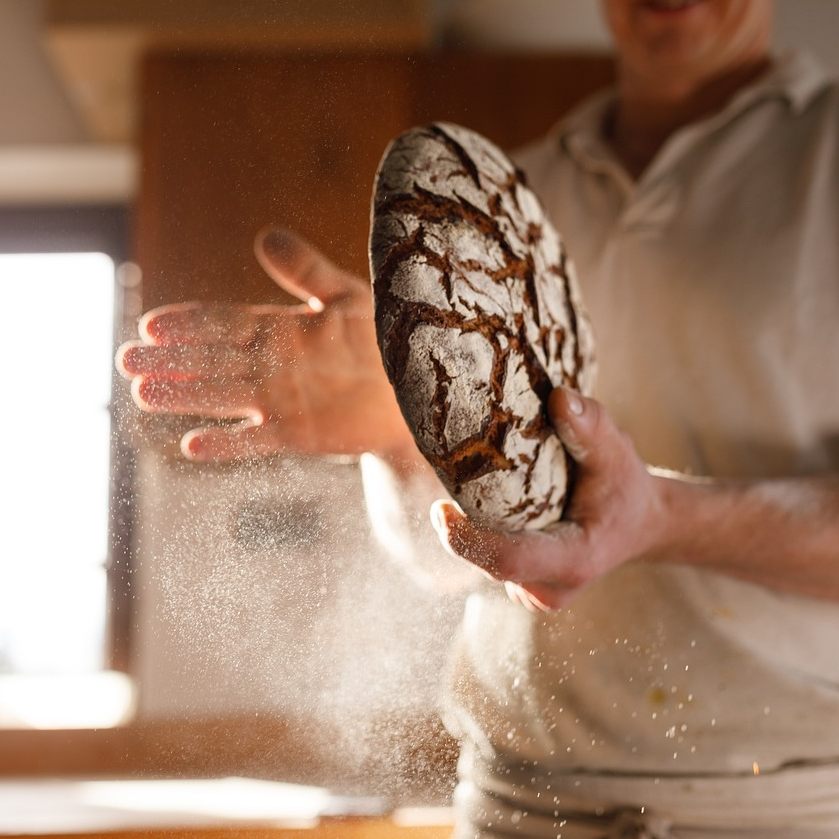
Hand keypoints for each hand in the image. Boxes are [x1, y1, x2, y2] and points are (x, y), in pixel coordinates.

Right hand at [116, 228, 415, 461]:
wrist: (416, 389)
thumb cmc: (385, 337)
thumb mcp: (346, 296)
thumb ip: (306, 270)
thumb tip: (264, 235)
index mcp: (279, 329)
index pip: (224, 323)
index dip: (190, 323)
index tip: (152, 323)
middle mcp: (271, 365)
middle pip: (211, 361)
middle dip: (170, 360)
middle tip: (127, 360)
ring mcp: (281, 401)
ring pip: (223, 397)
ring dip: (185, 397)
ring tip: (142, 393)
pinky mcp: (297, 434)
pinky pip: (256, 440)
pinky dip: (227, 444)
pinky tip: (193, 446)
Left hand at [430, 388, 668, 610]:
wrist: (639, 522)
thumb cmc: (625, 487)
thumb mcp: (617, 452)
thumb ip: (591, 426)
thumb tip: (559, 396)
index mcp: (575, 560)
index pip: (509, 560)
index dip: (468, 541)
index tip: (439, 509)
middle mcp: (551, 587)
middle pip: (488, 560)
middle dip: (462, 526)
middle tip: (448, 479)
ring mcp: (535, 593)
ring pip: (484, 561)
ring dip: (470, 528)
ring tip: (472, 486)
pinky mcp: (523, 586)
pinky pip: (488, 561)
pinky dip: (479, 533)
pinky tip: (486, 506)